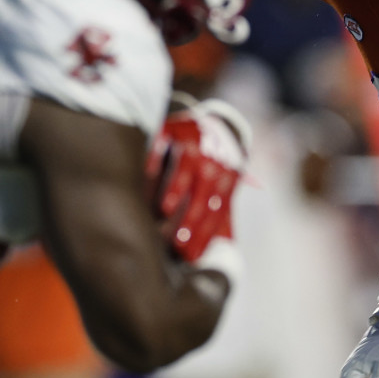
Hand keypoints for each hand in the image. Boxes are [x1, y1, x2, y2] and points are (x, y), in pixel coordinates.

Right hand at [145, 98, 249, 262]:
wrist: (205, 121)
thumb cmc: (205, 166)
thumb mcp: (214, 189)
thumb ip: (213, 215)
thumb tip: (208, 256)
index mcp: (229, 175)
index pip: (220, 207)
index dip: (206, 233)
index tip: (190, 256)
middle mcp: (217, 155)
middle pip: (209, 188)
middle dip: (194, 217)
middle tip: (177, 243)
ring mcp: (199, 138)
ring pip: (193, 164)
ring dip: (179, 187)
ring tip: (165, 211)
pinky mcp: (179, 125)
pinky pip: (171, 140)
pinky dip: (159, 156)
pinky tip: (149, 173)